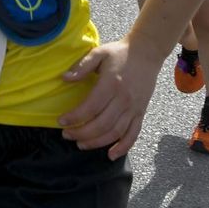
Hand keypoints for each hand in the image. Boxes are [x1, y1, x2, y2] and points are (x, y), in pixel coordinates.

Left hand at [58, 38, 157, 158]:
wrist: (147, 53)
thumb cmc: (119, 53)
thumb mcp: (99, 53)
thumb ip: (82, 66)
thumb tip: (64, 78)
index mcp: (111, 84)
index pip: (91, 107)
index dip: (74, 117)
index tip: (61, 121)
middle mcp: (124, 99)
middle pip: (102, 124)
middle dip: (82, 133)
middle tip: (67, 135)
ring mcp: (134, 108)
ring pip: (116, 132)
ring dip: (98, 142)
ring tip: (81, 144)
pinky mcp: (141, 113)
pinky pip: (133, 134)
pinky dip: (123, 147)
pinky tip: (111, 155)